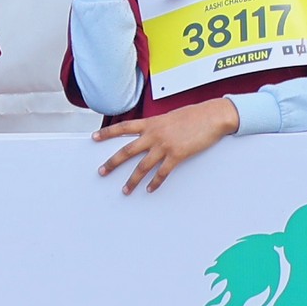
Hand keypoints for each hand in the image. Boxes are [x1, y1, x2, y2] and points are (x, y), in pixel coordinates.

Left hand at [93, 97, 239, 192]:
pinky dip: (155, 182)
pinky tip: (150, 189)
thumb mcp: (170, 117)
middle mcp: (154, 134)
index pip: (124, 127)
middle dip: (113, 162)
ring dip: (132, 180)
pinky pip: (162, 173)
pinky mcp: (177, 155)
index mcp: (151, 123)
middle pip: (127, 151)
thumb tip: (150, 134)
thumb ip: (157, 126)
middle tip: (102, 171)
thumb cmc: (194, 115)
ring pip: (142, 166)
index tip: (94, 138)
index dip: (107, 133)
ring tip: (125, 190)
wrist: (212, 116)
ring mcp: (165, 145)